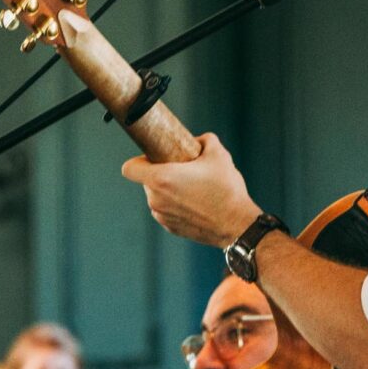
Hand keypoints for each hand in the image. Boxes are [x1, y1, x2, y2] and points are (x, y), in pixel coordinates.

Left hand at [120, 133, 261, 246]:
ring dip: (168, 191)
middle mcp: (156, 199)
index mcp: (161, 179)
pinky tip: (196, 203)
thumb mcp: (218, 154)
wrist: (237, 224)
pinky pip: (166, 211)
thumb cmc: (226, 189)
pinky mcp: (171, 228)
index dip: (140, 160)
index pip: (129, 168)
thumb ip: (204, 140)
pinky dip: (175, 206)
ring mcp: (162, 216)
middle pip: (146, 181)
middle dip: (161, 174)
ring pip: (156, 196)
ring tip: (193, 188)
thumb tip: (198, 141)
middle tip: (184, 170)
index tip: (157, 158)